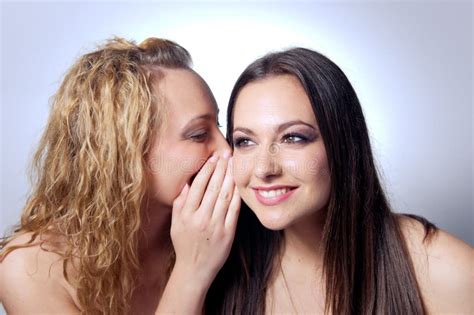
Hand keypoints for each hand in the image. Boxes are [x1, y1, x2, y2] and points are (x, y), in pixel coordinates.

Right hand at [170, 150, 239, 286]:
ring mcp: (215, 226)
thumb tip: (186, 184)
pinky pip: (234, 210)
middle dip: (221, 168)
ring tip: (234, 163)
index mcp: (186, 214)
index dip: (207, 169)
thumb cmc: (184, 244)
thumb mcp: (176, 223)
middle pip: (214, 187)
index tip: (213, 158)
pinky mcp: (228, 233)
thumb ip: (180, 203)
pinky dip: (237, 195)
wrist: (195, 269)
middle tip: (226, 154)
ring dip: (230, 177)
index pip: (198, 186)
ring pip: (225, 196)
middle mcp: (201, 219)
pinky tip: (239, 183)